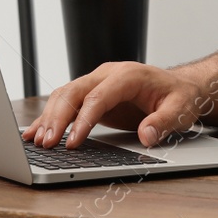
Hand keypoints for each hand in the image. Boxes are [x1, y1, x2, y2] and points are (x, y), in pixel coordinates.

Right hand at [22, 61, 217, 148]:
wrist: (181, 87)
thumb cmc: (181, 96)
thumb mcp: (181, 109)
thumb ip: (165, 122)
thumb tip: (147, 136)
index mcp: (129, 75)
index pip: (99, 96)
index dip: (83, 119)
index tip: (72, 142)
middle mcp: (109, 74)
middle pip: (74, 92)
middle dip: (57, 117)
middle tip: (47, 143)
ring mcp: (98, 83)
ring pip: (65, 95)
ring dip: (50, 117)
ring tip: (39, 141)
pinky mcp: (93, 94)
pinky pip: (67, 102)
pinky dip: (50, 116)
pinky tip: (36, 132)